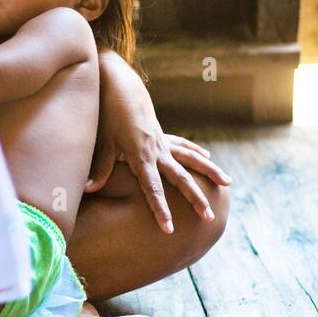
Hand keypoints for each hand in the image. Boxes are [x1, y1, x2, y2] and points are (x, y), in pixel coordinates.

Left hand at [86, 62, 231, 232]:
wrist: (121, 88)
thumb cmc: (109, 117)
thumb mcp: (103, 143)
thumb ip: (100, 168)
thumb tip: (89, 189)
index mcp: (142, 156)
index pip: (152, 189)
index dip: (160, 209)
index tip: (169, 228)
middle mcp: (158, 151)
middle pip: (180, 178)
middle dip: (195, 199)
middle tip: (208, 217)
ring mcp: (163, 142)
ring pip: (191, 160)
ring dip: (209, 172)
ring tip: (228, 184)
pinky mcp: (162, 134)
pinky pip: (183, 145)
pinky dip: (195, 152)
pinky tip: (207, 157)